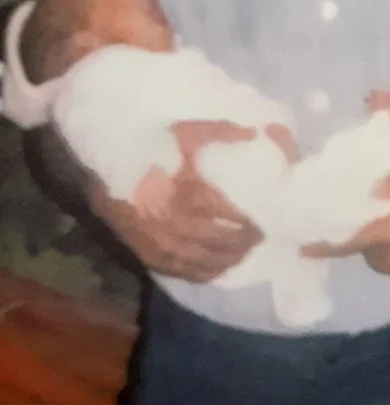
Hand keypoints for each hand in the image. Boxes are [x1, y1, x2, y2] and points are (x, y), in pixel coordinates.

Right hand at [88, 120, 281, 283]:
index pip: (234, 217)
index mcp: (193, 198)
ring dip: (230, 258)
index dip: (253, 220)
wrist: (107, 169)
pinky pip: (186, 272)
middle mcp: (181, 229)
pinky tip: (219, 266)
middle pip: (224, 244)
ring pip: (207, 263)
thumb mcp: (187, 133)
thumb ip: (223, 132)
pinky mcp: (151, 257)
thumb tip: (256, 133)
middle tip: (261, 235)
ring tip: (246, 250)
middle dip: (246, 241)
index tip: (267, 216)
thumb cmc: (151, 147)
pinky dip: (207, 271)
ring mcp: (165, 247)